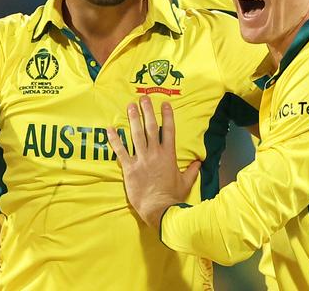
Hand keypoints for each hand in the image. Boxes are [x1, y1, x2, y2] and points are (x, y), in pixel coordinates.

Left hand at [107, 96, 200, 228]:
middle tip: (143, 98)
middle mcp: (155, 153)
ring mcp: (141, 159)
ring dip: (133, 119)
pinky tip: (110, 129)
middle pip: (150, 127)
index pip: (168, 130)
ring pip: (136, 135)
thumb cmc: (172, 197)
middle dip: (147, 111)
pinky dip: (115, 140)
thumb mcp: (185, 182)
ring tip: (130, 106)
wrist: (159, 209)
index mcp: (168, 155)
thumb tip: (198, 163)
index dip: (167, 116)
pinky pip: (121, 151)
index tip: (165, 104)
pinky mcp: (129, 168)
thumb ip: (191, 170)